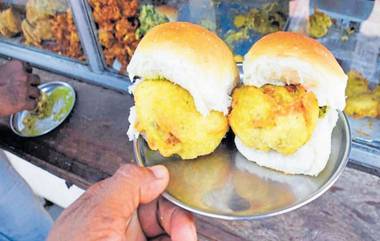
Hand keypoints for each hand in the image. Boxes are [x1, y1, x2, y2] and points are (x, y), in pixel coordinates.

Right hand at [0, 60, 40, 116]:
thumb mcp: (0, 71)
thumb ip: (8, 71)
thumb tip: (9, 74)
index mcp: (16, 66)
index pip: (28, 67)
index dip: (27, 73)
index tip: (25, 76)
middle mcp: (24, 76)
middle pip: (36, 79)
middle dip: (32, 84)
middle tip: (27, 87)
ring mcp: (25, 89)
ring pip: (38, 92)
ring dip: (33, 95)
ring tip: (27, 98)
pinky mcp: (24, 102)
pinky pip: (34, 104)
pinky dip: (30, 106)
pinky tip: (26, 106)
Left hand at [47, 164, 196, 240]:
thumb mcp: (99, 216)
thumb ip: (127, 185)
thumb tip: (158, 172)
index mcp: (108, 205)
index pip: (149, 189)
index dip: (170, 201)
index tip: (182, 218)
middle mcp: (120, 225)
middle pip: (164, 214)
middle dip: (180, 225)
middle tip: (185, 238)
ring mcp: (128, 240)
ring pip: (167, 233)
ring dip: (180, 235)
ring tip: (183, 239)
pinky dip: (175, 239)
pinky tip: (179, 239)